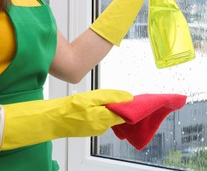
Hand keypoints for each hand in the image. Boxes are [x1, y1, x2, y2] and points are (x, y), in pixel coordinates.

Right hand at [0, 89, 132, 150]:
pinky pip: (102, 120)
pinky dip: (103, 112)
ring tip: (106, 99)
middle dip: (122, 107)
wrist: (52, 119)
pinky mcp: (90, 129)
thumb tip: (128, 97)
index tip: (135, 99)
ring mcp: (96, 130)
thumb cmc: (70, 108)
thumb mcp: (92, 97)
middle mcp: (103, 127)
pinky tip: (97, 106)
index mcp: (104, 119)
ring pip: (110, 117)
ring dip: (111, 109)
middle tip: (122, 96)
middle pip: (118, 116)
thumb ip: (112, 97)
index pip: (126, 114)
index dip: (131, 106)